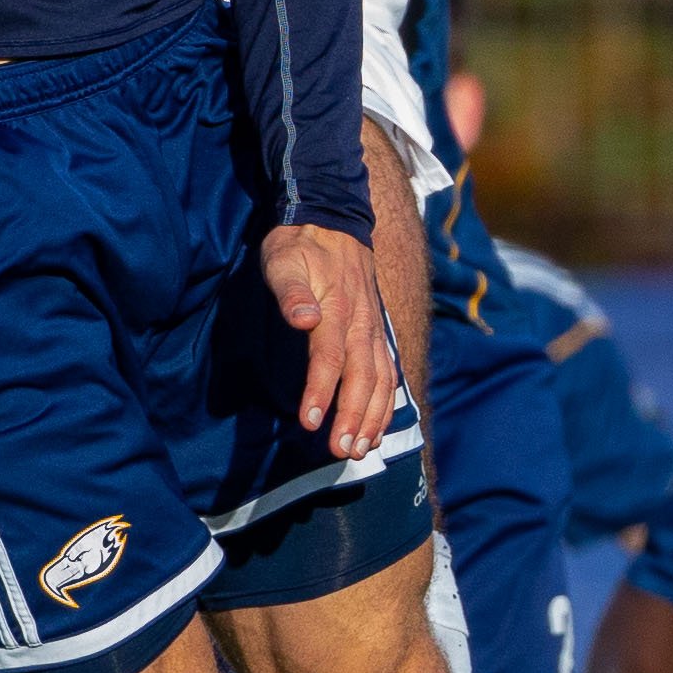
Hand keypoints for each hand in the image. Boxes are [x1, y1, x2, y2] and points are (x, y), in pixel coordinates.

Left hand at [256, 222, 393, 456]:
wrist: (332, 220)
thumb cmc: (299, 245)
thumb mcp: (283, 259)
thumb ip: (291, 291)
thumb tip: (303, 319)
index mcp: (338, 308)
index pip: (330, 357)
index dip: (321, 391)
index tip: (310, 422)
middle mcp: (363, 323)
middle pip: (364, 377)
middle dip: (354, 417)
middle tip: (341, 451)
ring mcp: (374, 329)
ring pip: (383, 379)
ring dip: (374, 416)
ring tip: (362, 449)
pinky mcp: (377, 332)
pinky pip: (389, 372)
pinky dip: (386, 402)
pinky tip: (377, 426)